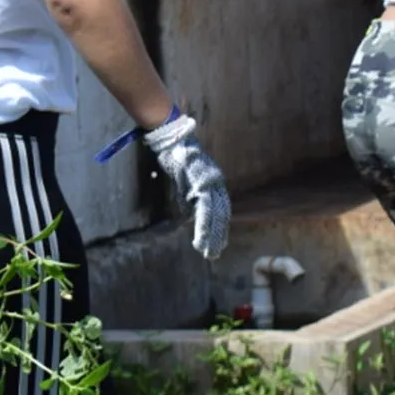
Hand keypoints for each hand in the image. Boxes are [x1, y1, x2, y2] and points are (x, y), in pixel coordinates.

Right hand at [144, 114, 229, 259]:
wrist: (173, 140)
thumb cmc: (178, 159)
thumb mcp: (185, 182)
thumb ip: (190, 197)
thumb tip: (189, 214)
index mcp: (214, 185)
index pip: (220, 211)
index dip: (219, 228)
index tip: (217, 243)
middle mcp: (217, 184)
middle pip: (221, 215)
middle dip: (217, 236)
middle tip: (214, 254)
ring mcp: (211, 183)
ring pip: (215, 215)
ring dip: (212, 235)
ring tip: (208, 251)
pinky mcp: (202, 183)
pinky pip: (205, 208)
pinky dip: (204, 224)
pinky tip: (202, 237)